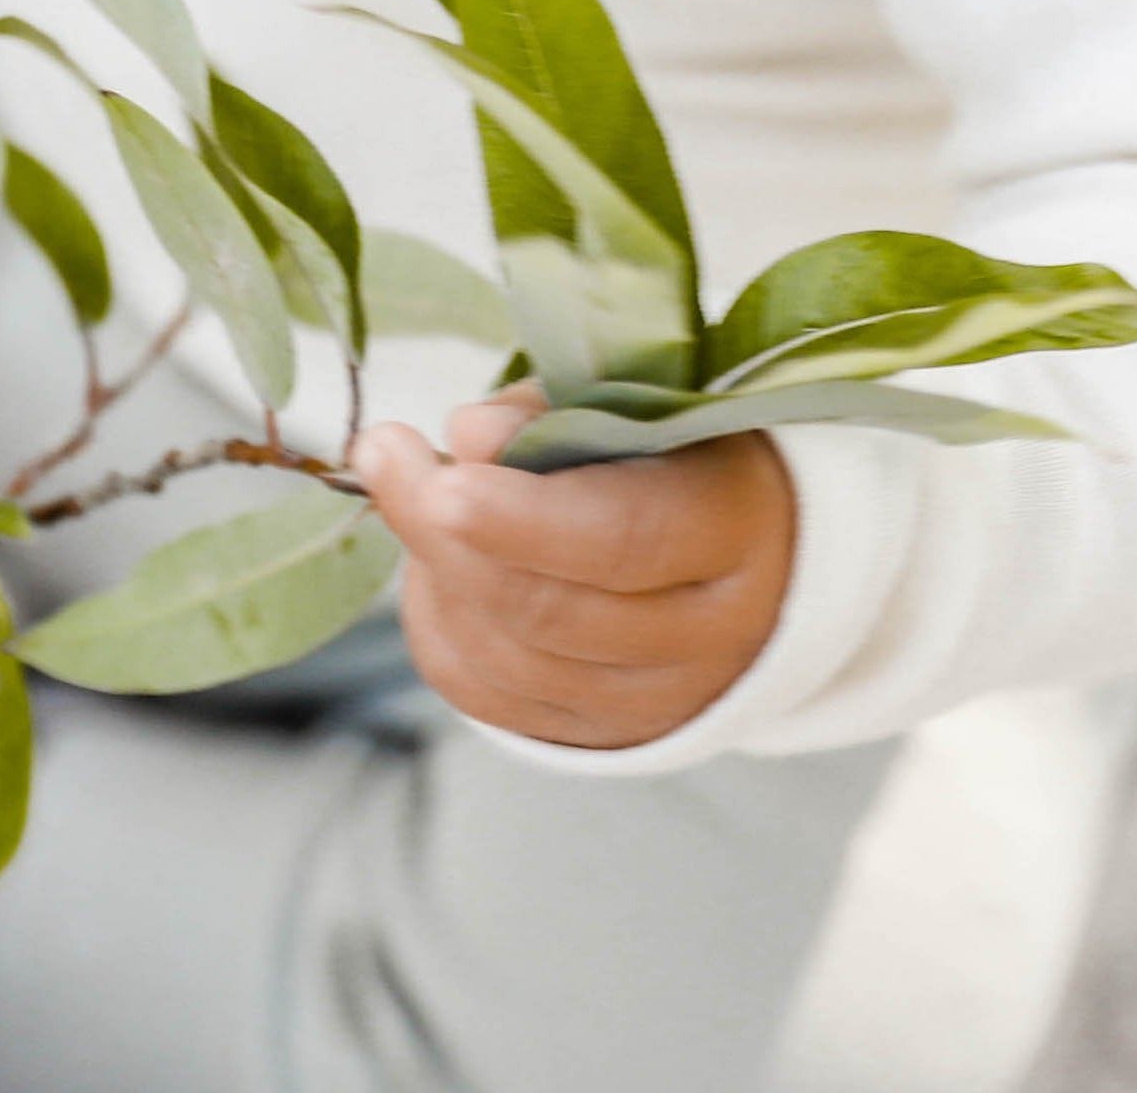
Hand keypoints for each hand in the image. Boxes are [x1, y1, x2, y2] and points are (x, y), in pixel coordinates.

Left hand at [354, 389, 792, 749]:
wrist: (753, 558)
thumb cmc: (685, 451)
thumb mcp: (647, 401)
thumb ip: (558, 411)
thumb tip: (467, 434)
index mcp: (735, 531)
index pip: (621, 538)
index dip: (519, 511)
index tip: (438, 456)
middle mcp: (706, 639)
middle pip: (549, 608)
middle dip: (444, 528)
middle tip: (384, 451)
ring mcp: (652, 703)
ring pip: (507, 657)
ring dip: (434, 570)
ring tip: (410, 488)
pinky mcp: (596, 735)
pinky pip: (484, 692)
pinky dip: (438, 621)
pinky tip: (432, 560)